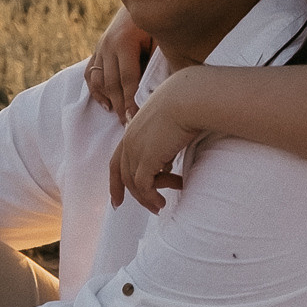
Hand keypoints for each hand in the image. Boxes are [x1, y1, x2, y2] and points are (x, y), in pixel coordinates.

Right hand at [84, 8, 151, 122]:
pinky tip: (105, 103)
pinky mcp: (97, 49)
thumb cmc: (158, 22)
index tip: (136, 118)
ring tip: (119, 116)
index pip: (127, 78)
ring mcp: (100, 46)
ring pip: (98, 80)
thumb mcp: (162, 38)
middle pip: (111, 83)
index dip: (131, 100)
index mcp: (124, 41)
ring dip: (107, 100)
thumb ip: (162, 60)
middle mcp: (108, 44)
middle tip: (128, 125)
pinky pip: (90, 73)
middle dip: (120, 106)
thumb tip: (165, 89)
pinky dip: (95, 90)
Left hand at [107, 79, 196, 215]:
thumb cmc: (187, 104)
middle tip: (152, 207)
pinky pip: (144, 186)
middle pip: (123, 174)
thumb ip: (162, 142)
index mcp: (133, 128)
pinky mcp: (145, 160)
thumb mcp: (169, 123)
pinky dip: (152, 197)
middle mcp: (129, 140)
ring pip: (134, 183)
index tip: (117, 200)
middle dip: (134, 194)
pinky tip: (163, 202)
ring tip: (161, 206)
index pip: (118, 160)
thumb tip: (164, 165)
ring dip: (148, 197)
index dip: (116, 181)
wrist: (190, 99)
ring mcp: (135, 150)